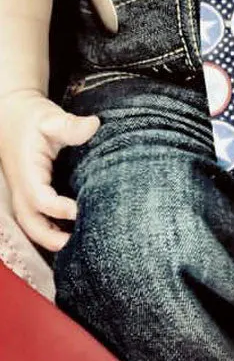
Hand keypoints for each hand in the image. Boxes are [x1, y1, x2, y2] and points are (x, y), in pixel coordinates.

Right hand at [0, 89, 98, 250]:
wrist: (11, 115)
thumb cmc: (32, 117)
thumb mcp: (50, 117)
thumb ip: (70, 125)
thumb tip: (95, 125)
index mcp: (26, 172)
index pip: (39, 199)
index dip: (58, 209)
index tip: (81, 210)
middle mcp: (21, 187)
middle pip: (30, 222)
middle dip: (50, 237)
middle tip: (76, 245)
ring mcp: (22, 192)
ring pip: (31, 223)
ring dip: (49, 237)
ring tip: (77, 245)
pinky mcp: (29, 192)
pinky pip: (36, 216)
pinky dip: (49, 227)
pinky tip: (72, 232)